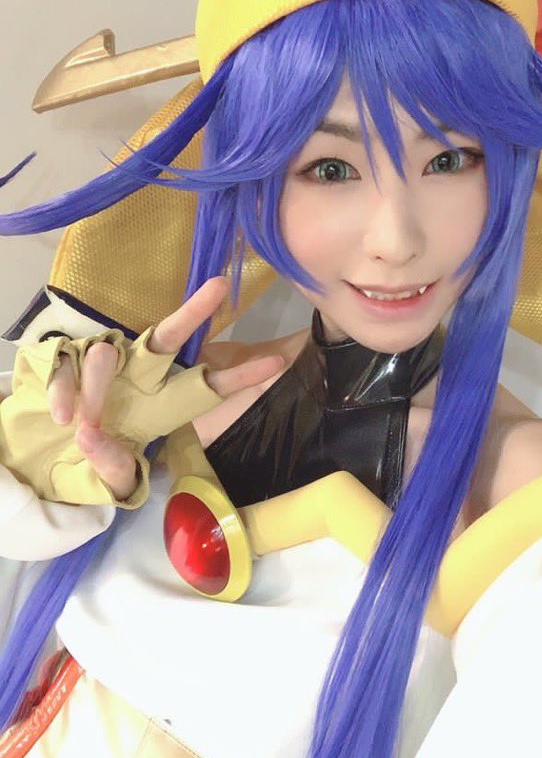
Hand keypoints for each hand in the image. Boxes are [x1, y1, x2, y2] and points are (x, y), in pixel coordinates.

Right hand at [1, 277, 281, 506]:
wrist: (49, 439)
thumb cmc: (98, 450)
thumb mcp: (112, 470)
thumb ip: (115, 466)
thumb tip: (98, 440)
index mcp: (163, 399)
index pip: (208, 382)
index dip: (240, 374)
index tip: (277, 362)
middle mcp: (141, 370)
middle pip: (172, 335)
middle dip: (194, 312)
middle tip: (219, 287)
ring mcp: (107, 358)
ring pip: (109, 352)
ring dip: (94, 387)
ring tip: (81, 424)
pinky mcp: (68, 354)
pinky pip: (66, 364)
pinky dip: (62, 391)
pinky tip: (60, 414)